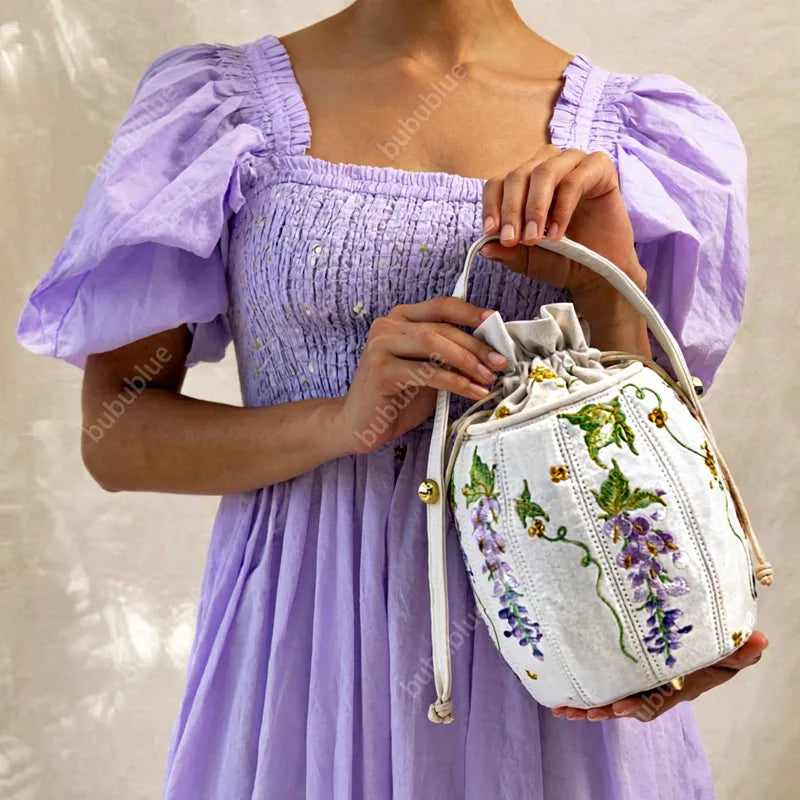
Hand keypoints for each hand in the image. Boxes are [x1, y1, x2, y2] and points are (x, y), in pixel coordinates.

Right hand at [333, 297, 508, 453]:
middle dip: (476, 345)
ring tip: (487, 378)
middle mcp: (387, 325)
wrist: (360, 425)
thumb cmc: (398, 399)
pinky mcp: (380, 370)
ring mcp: (380, 345)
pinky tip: (472, 392)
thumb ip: (450, 357)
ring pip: (434, 343)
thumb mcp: (429, 371)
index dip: (470, 312)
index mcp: (401, 318)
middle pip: (441, 327)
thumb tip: (490, 352)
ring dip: (466, 361)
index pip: (441, 306)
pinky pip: (426, 371)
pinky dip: (454, 382)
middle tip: (499, 363)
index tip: (495, 323)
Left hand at [479, 145, 645, 299]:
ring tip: (533, 238)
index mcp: (525, 184)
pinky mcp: (600, 169)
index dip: (492, 205)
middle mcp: (547, 168)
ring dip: (534, 207)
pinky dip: (561, 208)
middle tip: (512, 240)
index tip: (491, 231)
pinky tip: (556, 234)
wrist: (599, 274)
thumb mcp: (527, 259)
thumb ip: (507, 251)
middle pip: (518, 175)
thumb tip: (483, 246)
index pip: (499, 183)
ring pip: (543, 172)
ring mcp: (573, 164)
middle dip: (511, 210)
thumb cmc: (562, 261)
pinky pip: (574, 180)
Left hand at [551, 630, 768, 721]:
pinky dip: (583, 692)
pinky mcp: (624, 672)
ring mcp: (638, 681)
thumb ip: (741, 650)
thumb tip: (760, 642)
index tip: (621, 707)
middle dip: (606, 710)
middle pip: (628, 705)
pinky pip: (603, 686)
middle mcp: (655, 689)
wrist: (702, 641)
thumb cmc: (713, 648)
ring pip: (611, 698)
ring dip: (587, 706)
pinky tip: (562, 696)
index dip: (640, 706)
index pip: (657, 701)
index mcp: (676, 686)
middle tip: (585, 713)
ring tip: (563, 710)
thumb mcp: (728, 651)